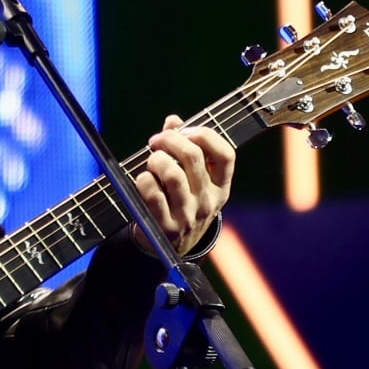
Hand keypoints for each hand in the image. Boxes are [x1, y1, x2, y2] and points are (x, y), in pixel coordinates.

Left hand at [132, 115, 234, 256]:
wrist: (173, 247)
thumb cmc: (181, 201)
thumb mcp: (192, 178)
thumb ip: (184, 147)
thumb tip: (173, 120)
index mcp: (220, 187)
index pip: (225, 154)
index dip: (205, 135)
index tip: (186, 131)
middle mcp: (208, 201)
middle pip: (193, 157)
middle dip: (169, 140)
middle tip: (157, 141)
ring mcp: (188, 216)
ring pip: (172, 174)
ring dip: (156, 160)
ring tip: (151, 162)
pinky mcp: (166, 227)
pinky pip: (152, 195)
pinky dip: (144, 180)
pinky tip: (143, 180)